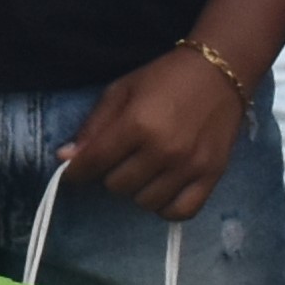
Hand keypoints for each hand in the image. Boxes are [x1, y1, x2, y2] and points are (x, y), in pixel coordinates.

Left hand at [61, 49, 245, 219]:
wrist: (220, 71)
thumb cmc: (165, 77)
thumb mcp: (121, 90)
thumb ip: (93, 126)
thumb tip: (64, 158)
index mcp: (137, 124)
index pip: (94, 163)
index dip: (76, 172)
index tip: (73, 172)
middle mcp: (163, 150)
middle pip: (117, 186)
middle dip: (111, 173)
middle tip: (121, 158)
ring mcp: (189, 166)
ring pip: (145, 202)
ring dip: (138, 189)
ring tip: (144, 170)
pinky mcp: (212, 176)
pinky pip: (180, 212)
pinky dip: (166, 207)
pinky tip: (162, 189)